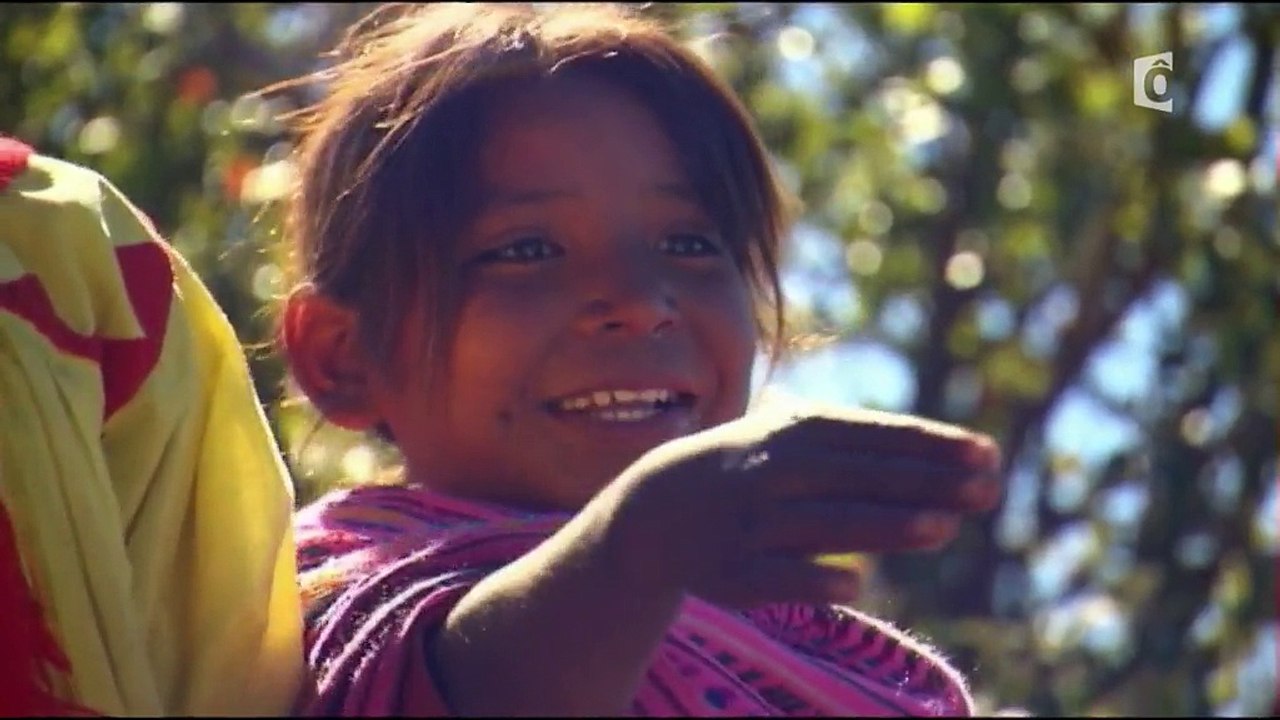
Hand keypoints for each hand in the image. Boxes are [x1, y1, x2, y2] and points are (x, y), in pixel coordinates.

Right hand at [601, 402, 1002, 608]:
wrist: (657, 509)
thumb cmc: (753, 469)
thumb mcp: (796, 439)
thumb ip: (869, 448)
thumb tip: (960, 456)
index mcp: (795, 432)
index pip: (875, 437)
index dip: (932, 446)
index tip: (988, 457)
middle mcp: (776, 473)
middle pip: (860, 478)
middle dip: (925, 483)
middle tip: (986, 491)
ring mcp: (753, 522)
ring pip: (827, 524)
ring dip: (885, 524)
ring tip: (943, 528)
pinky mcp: (734, 572)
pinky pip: (779, 576)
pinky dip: (814, 578)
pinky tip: (856, 583)